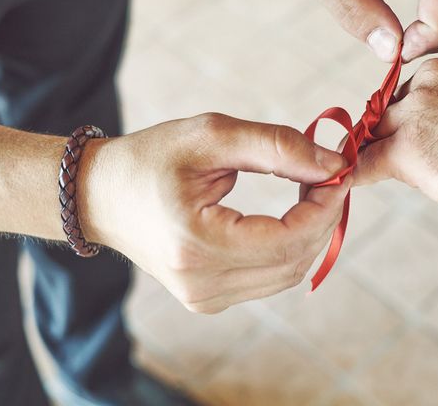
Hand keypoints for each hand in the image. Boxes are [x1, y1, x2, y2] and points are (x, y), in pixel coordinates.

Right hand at [78, 113, 348, 312]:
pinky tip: (288, 216)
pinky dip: (288, 247)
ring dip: (309, 234)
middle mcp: (202, 285)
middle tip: (329, 178)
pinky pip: (267, 279)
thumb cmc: (149, 159)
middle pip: (294, 262)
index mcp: (197, 245)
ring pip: (286, 275)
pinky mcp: (207, 300)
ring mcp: (203, 299)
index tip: (338, 171)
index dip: (325, 207)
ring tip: (311, 193)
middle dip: (323, 219)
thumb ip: (276, 147)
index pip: (289, 239)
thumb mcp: (211, 137)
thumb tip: (333, 164)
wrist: (100, 195)